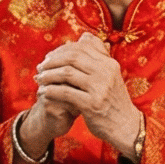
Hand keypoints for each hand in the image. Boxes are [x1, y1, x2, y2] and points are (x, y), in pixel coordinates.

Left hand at [33, 35, 141, 159]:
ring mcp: (99, 88)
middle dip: (52, 61)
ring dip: (48, 75)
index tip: (49, 57)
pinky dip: (51, 91)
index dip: (61, 50)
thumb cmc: (114, 101)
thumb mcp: (111, 75)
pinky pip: (64, 92)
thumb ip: (98, 57)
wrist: (125, 127)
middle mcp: (106, 72)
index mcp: (109, 63)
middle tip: (40, 67)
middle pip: (72, 57)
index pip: (81, 47)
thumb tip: (85, 36)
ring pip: (66, 73)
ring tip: (39, 79)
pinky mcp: (92, 104)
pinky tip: (43, 93)